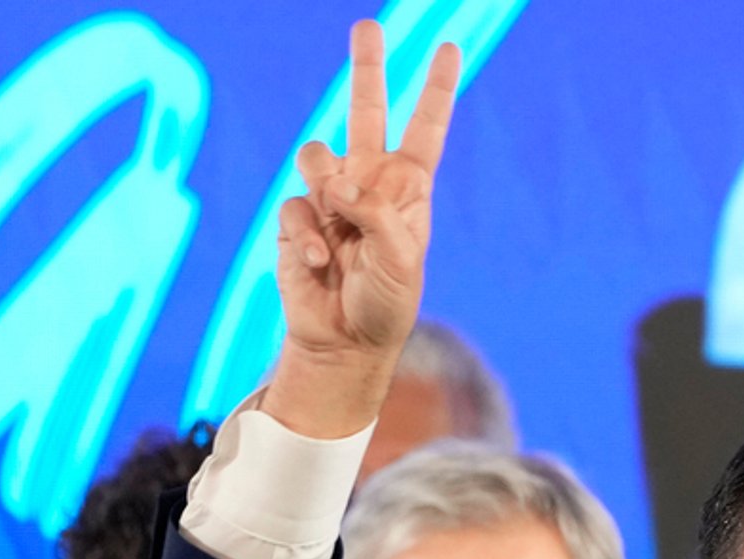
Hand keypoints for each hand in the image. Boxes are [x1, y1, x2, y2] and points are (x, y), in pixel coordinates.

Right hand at [267, 20, 460, 438]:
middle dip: (366, 68)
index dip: (436, 89)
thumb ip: (378, 214)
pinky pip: (296, 206)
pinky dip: (308, 238)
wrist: (345, 341)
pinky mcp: (299, 217)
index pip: (425, 129)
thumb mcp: (401, 261)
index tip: (447, 46)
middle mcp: (371, 184)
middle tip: (368, 25)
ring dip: (328, 186)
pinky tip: (320, 265)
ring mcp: (331, 198)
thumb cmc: (386, 304)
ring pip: (318, 155)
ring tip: (341, 229)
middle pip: (366, 112)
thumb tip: (340, 181)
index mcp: (409, 191)